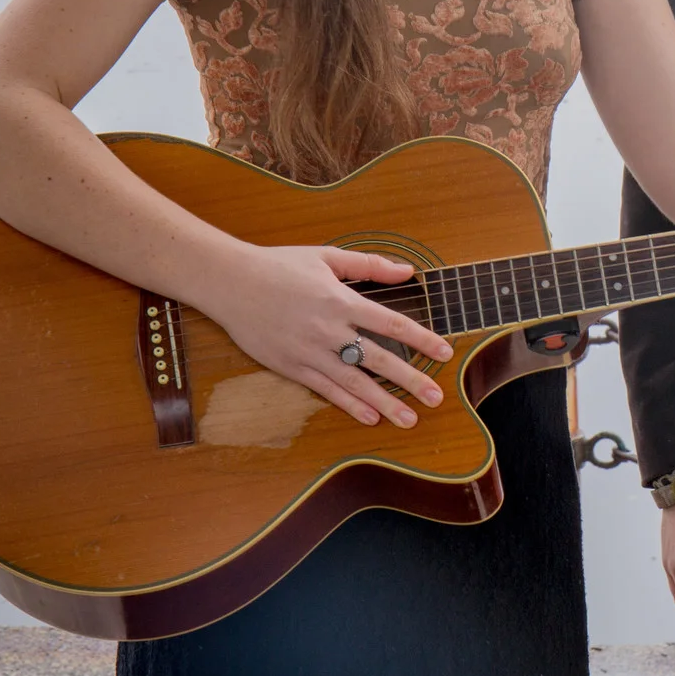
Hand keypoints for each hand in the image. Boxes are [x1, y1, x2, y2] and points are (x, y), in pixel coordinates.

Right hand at [206, 244, 453, 427]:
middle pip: (378, 359)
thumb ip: (369, 265)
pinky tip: (370, 418)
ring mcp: (309, 352)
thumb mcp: (326, 257)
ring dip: (385, 402)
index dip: (421, 339)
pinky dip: (349, 405)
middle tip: (436, 397)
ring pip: (354, 382)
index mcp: (341, 300)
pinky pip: (326, 390)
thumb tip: (408, 271)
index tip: (444, 352)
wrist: (230, 283)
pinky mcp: (291, 367)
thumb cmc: (279, 266)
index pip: (390, 324)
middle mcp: (329, 329)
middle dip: (410, 380)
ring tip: (409, 419)